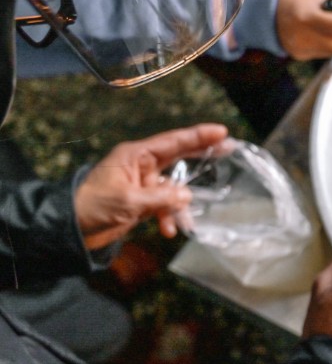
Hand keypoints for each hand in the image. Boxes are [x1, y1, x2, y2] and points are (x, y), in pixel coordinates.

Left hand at [73, 123, 228, 249]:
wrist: (70, 230)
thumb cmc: (94, 207)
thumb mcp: (128, 202)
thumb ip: (161, 198)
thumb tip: (187, 196)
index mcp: (136, 156)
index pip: (173, 142)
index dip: (198, 136)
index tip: (222, 132)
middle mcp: (141, 166)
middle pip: (178, 157)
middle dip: (201, 157)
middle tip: (229, 149)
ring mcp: (142, 184)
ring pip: (173, 189)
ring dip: (179, 206)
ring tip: (186, 222)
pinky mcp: (141, 202)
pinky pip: (163, 206)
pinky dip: (168, 218)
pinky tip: (168, 232)